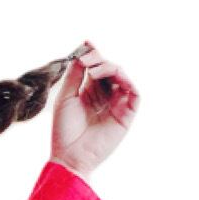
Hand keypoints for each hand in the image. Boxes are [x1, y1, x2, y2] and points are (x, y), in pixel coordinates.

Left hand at [49, 41, 138, 178]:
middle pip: (108, 69)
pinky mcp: (126, 115)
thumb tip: (82, 52)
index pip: (95, 68)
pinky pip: (134, 93)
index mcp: (89, 93)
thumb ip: (74, 75)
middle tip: (87, 59)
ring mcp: (116, 105)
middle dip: (98, 60)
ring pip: (121, 77)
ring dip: (109, 68)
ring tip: (94, 70)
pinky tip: (112, 76)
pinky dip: (126, 80)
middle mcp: (104, 97)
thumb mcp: (66, 97)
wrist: (69, 156)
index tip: (86, 43)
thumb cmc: (64, 131)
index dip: (93, 55)